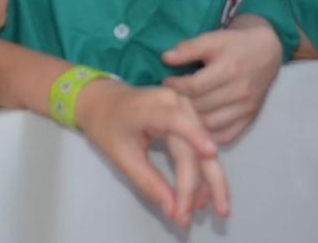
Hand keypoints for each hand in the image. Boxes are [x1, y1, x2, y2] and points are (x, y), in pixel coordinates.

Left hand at [77, 80, 229, 226]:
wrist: (105, 102)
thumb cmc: (109, 127)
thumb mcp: (122, 157)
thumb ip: (148, 182)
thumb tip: (173, 210)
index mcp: (151, 106)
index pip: (176, 121)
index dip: (195, 136)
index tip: (211, 153)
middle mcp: (175, 102)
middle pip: (193, 146)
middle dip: (196, 184)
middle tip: (191, 215)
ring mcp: (185, 109)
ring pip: (204, 149)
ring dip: (208, 182)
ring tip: (203, 210)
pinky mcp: (190, 118)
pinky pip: (200, 148)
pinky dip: (203, 172)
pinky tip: (204, 195)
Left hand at [160, 19, 284, 145]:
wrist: (266, 53)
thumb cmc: (235, 45)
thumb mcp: (212, 39)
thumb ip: (189, 48)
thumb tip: (165, 58)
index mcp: (229, 69)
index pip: (194, 86)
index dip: (176, 86)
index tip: (168, 81)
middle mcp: (240, 91)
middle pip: (201, 106)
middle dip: (182, 102)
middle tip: (173, 97)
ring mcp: (246, 108)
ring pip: (211, 124)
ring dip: (194, 119)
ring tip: (184, 109)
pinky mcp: (250, 119)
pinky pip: (226, 136)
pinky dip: (210, 134)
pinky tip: (200, 123)